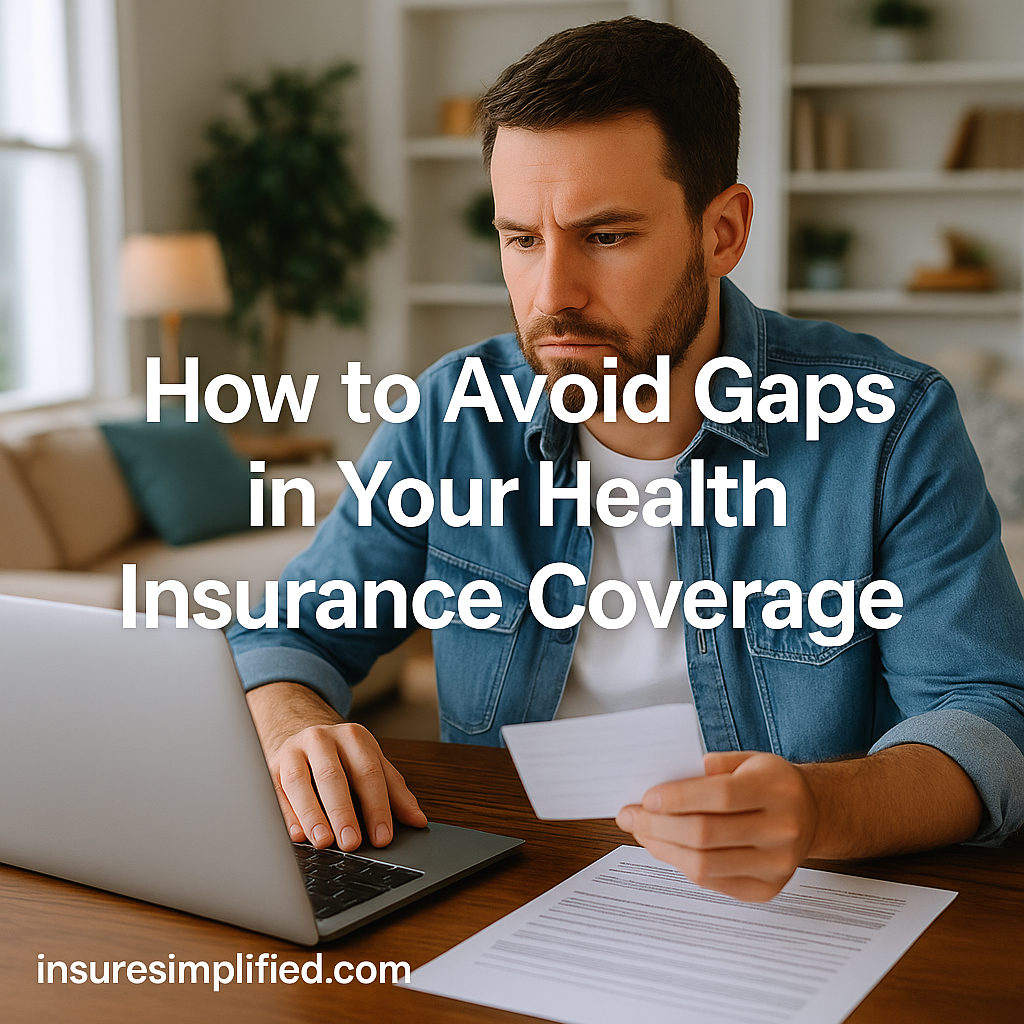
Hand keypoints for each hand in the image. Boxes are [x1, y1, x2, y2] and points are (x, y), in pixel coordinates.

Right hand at [246, 681, 427, 850]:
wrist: (300, 728)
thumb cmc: (341, 754)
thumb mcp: (372, 763)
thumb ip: (395, 791)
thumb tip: (418, 821)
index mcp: (353, 737)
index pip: (368, 772)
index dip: (377, 806)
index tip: (382, 836)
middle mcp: (321, 740)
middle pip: (332, 776)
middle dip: (343, 811)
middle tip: (352, 842)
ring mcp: (293, 751)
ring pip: (299, 782)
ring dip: (312, 814)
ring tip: (324, 841)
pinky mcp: (270, 766)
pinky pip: (275, 791)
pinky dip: (286, 815)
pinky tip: (297, 835)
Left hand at [615, 750, 817, 901]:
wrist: (811, 813)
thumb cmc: (769, 782)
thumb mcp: (747, 759)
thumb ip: (709, 767)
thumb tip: (660, 787)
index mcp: (777, 789)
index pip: (720, 796)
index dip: (677, 798)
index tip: (645, 797)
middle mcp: (782, 830)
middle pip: (706, 835)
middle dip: (658, 826)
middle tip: (629, 817)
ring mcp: (777, 865)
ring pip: (704, 865)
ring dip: (662, 848)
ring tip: (641, 832)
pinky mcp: (767, 889)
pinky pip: (712, 882)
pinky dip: (680, 864)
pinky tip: (665, 847)